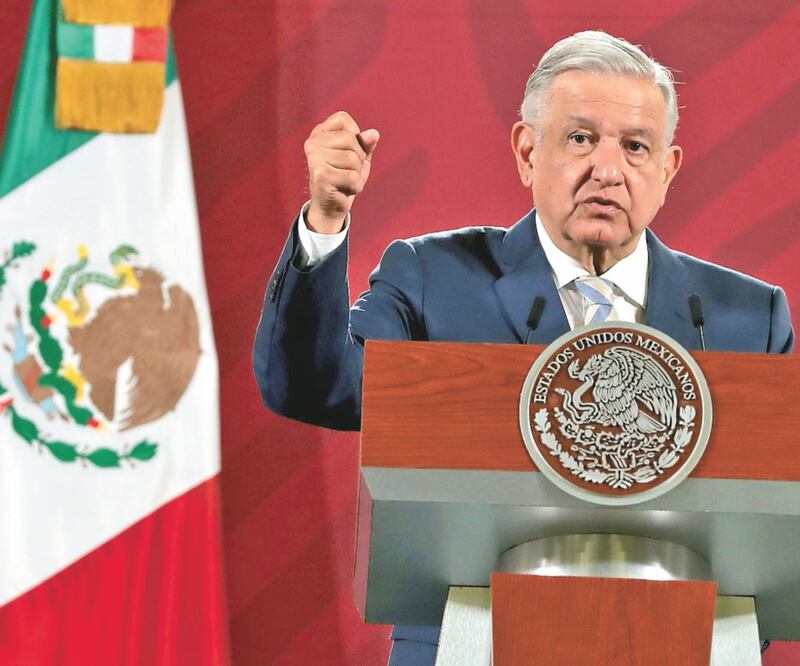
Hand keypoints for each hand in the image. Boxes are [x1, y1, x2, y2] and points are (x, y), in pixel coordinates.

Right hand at [304, 111, 379, 233]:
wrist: (331, 206)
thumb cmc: (345, 178)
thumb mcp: (359, 157)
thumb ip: (366, 144)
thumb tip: (374, 134)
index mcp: (320, 133)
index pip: (343, 118)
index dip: (355, 136)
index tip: (348, 150)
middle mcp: (313, 143)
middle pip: (350, 140)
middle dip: (358, 159)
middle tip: (347, 171)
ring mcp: (314, 159)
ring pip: (352, 159)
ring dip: (356, 174)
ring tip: (345, 180)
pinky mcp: (320, 175)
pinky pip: (352, 177)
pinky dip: (355, 186)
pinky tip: (343, 189)